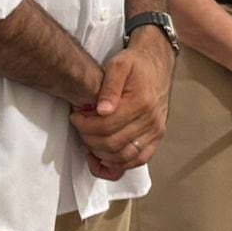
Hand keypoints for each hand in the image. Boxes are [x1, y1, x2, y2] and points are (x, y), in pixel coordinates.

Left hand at [70, 37, 173, 176]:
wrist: (156, 65)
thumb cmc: (136, 64)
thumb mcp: (119, 64)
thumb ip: (109, 86)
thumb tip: (101, 110)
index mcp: (141, 103)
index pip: (107, 126)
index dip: (85, 126)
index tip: (75, 117)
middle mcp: (151, 121)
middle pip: (113, 144)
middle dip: (89, 139)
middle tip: (79, 127)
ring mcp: (155, 133)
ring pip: (124, 158)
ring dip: (101, 154)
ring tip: (88, 141)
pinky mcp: (155, 139)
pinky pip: (137, 161)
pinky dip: (117, 166)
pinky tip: (101, 159)